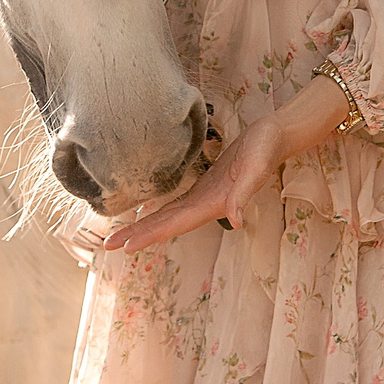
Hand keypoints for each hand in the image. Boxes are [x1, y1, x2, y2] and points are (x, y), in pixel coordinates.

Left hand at [99, 75, 351, 252]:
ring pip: (169, 216)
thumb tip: (236, 221)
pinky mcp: (205, 185)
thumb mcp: (256, 169)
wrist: (275, 136)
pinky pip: (176, 203)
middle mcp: (205, 204)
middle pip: (166, 224)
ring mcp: (204, 196)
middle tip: (107, 245)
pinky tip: (147, 213)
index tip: (124, 247)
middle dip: (138, 235)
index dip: (149, 235)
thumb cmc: (266, 149)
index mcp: (212, 204)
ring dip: (146, 227)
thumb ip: (245, 194)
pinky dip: (159, 211)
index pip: (174, 224)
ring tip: (121, 235)